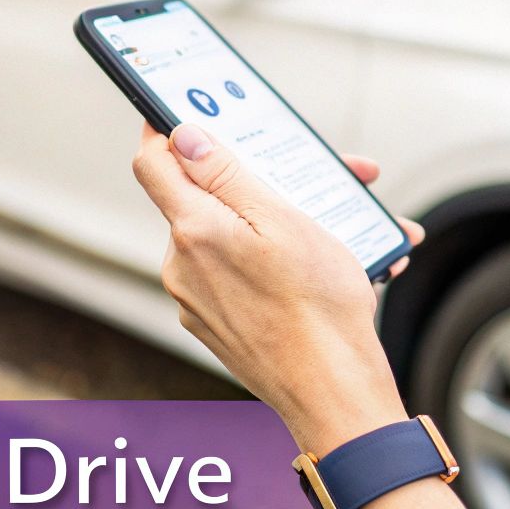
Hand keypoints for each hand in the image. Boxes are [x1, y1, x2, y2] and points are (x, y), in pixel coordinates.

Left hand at [131, 121, 425, 454]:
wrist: (335, 396)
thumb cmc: (318, 310)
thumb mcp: (284, 221)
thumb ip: (227, 176)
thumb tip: (183, 137)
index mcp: (194, 231)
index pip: (152, 162)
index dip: (165, 129)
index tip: (185, 112)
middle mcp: (184, 266)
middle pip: (209, 199)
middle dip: (267, 179)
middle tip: (327, 175)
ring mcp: (199, 300)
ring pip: (236, 238)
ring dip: (291, 223)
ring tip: (357, 228)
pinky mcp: (221, 325)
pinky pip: (246, 275)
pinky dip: (285, 263)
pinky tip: (340, 267)